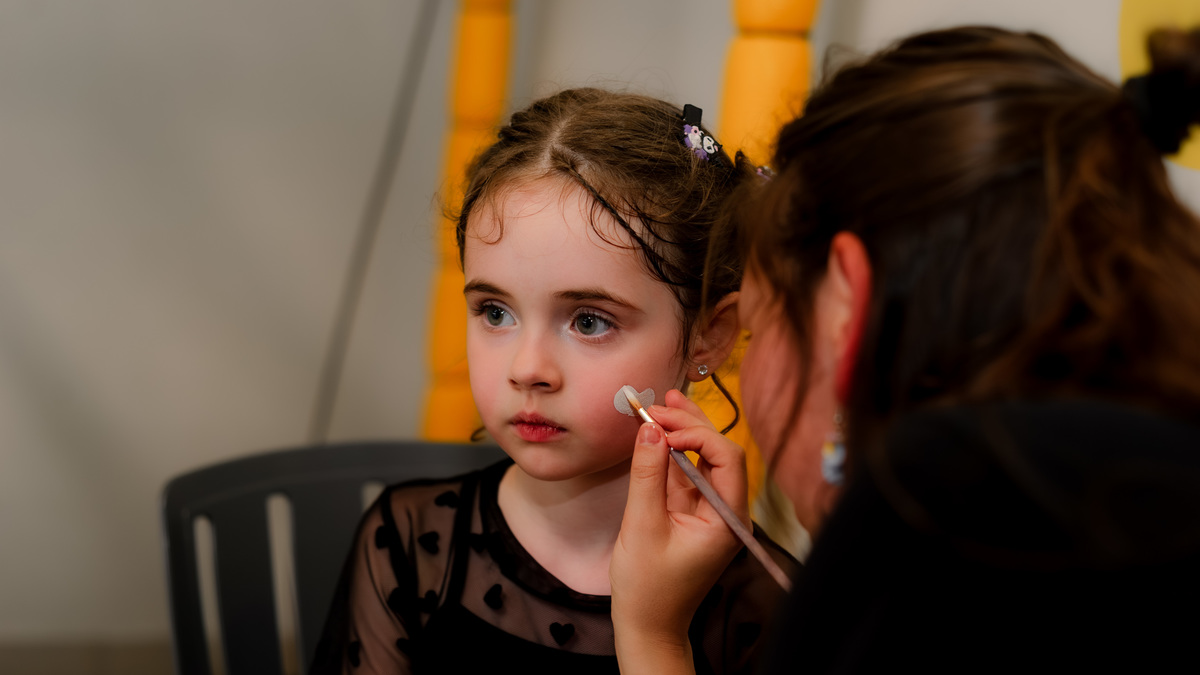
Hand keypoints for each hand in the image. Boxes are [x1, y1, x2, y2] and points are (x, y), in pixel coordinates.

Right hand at [610, 390, 748, 672]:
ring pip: (702, 460)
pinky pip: (687, 474)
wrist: (647, 625)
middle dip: (688, 426)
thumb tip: (650, 429)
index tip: (661, 430)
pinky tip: (657, 432)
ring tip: (659, 405)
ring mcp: (711, 512)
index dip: (697, 436)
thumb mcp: (642, 527)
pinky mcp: (694, 513)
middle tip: (656, 405)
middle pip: (718, 453)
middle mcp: (727, 512)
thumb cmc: (648, 587)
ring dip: (681, 433)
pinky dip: (671, 453)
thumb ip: (648, 475)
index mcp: (728, 519)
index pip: (728, 459)